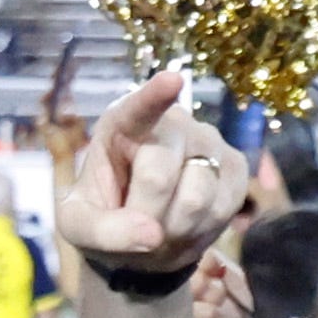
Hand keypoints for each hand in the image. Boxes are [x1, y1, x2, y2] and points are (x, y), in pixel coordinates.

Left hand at [63, 67, 249, 287]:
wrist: (145, 237)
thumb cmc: (107, 217)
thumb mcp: (81, 228)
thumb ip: (102, 231)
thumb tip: (152, 236)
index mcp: (124, 123)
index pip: (138, 108)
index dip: (155, 95)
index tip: (172, 80)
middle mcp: (171, 122)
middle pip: (158, 176)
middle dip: (145, 215)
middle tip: (139, 227)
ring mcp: (209, 141)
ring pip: (195, 198)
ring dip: (174, 229)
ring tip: (164, 227)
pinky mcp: (236, 167)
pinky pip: (221, 209)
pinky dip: (201, 231)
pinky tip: (189, 226)